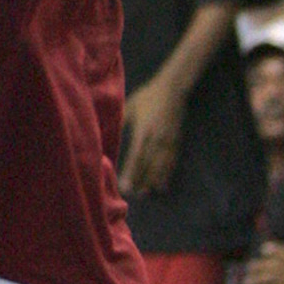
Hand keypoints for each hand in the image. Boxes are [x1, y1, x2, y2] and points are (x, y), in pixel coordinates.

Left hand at [119, 74, 186, 193]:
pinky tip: (161, 185)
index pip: (136, 156)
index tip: (125, 184)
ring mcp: (168, 142)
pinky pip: (171, 163)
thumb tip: (108, 130)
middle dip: (140, 180)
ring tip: (145, 192)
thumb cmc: (148, 96)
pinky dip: (166, 175)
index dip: (131, 172)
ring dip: (152, 181)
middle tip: (132, 194)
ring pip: (160, 167)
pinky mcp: (176, 142)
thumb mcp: (132, 105)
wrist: (171, 90)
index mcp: (144, 130)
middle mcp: (157, 139)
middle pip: (148, 165)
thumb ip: (122, 119)